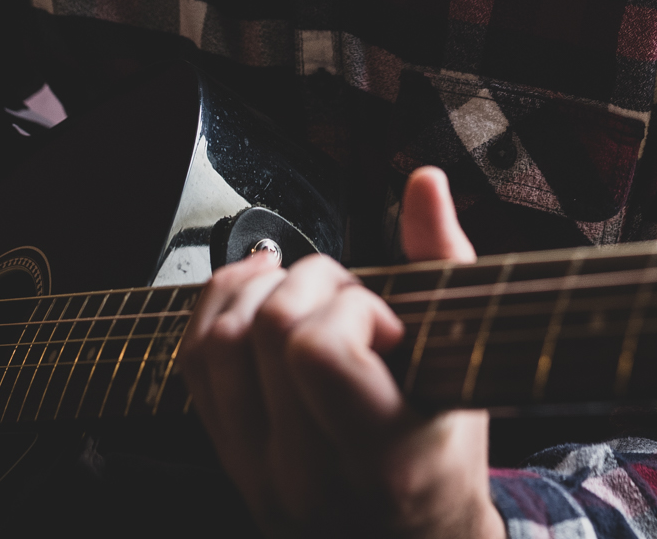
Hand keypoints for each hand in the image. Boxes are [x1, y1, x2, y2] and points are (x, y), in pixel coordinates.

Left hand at [180, 166, 503, 538]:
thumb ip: (442, 262)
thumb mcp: (463, 368)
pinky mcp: (225, 459)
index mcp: (380, 463)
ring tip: (308, 294)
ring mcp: (255, 472)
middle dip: (311, 285)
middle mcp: (304, 477)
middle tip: (351, 301)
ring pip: (215, 345)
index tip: (385, 325)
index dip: (348, 310)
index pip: (317, 353)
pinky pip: (193, 363)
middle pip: (264, 333)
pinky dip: (220, 307)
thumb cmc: (446, 455)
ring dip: (259, 290)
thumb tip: (424, 180)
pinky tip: (262, 291)